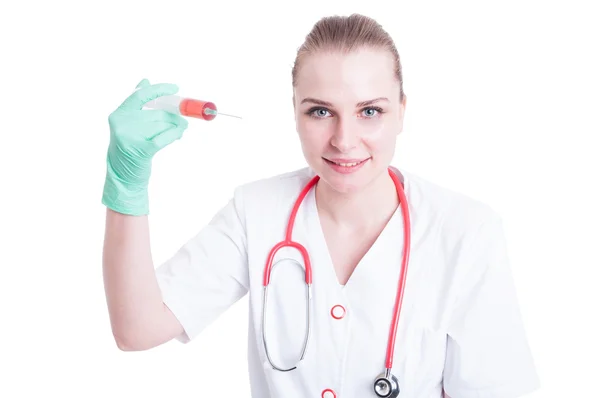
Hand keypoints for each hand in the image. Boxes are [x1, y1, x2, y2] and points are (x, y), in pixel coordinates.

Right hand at [102, 78, 188, 214]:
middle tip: (183, 120)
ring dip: (176, 127)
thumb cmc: (129, 146)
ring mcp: (129, 137)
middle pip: (157, 113)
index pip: (141, 95)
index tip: (175, 88)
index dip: (159, 90)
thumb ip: (137, 104)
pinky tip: (179, 135)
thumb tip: (145, 80)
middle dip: (174, 116)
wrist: (123, 175)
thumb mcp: (128, 124)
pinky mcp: (140, 150)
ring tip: (180, 130)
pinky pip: (164, 137)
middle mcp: (122, 123)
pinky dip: (175, 135)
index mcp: (119, 114)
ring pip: (163, 125)